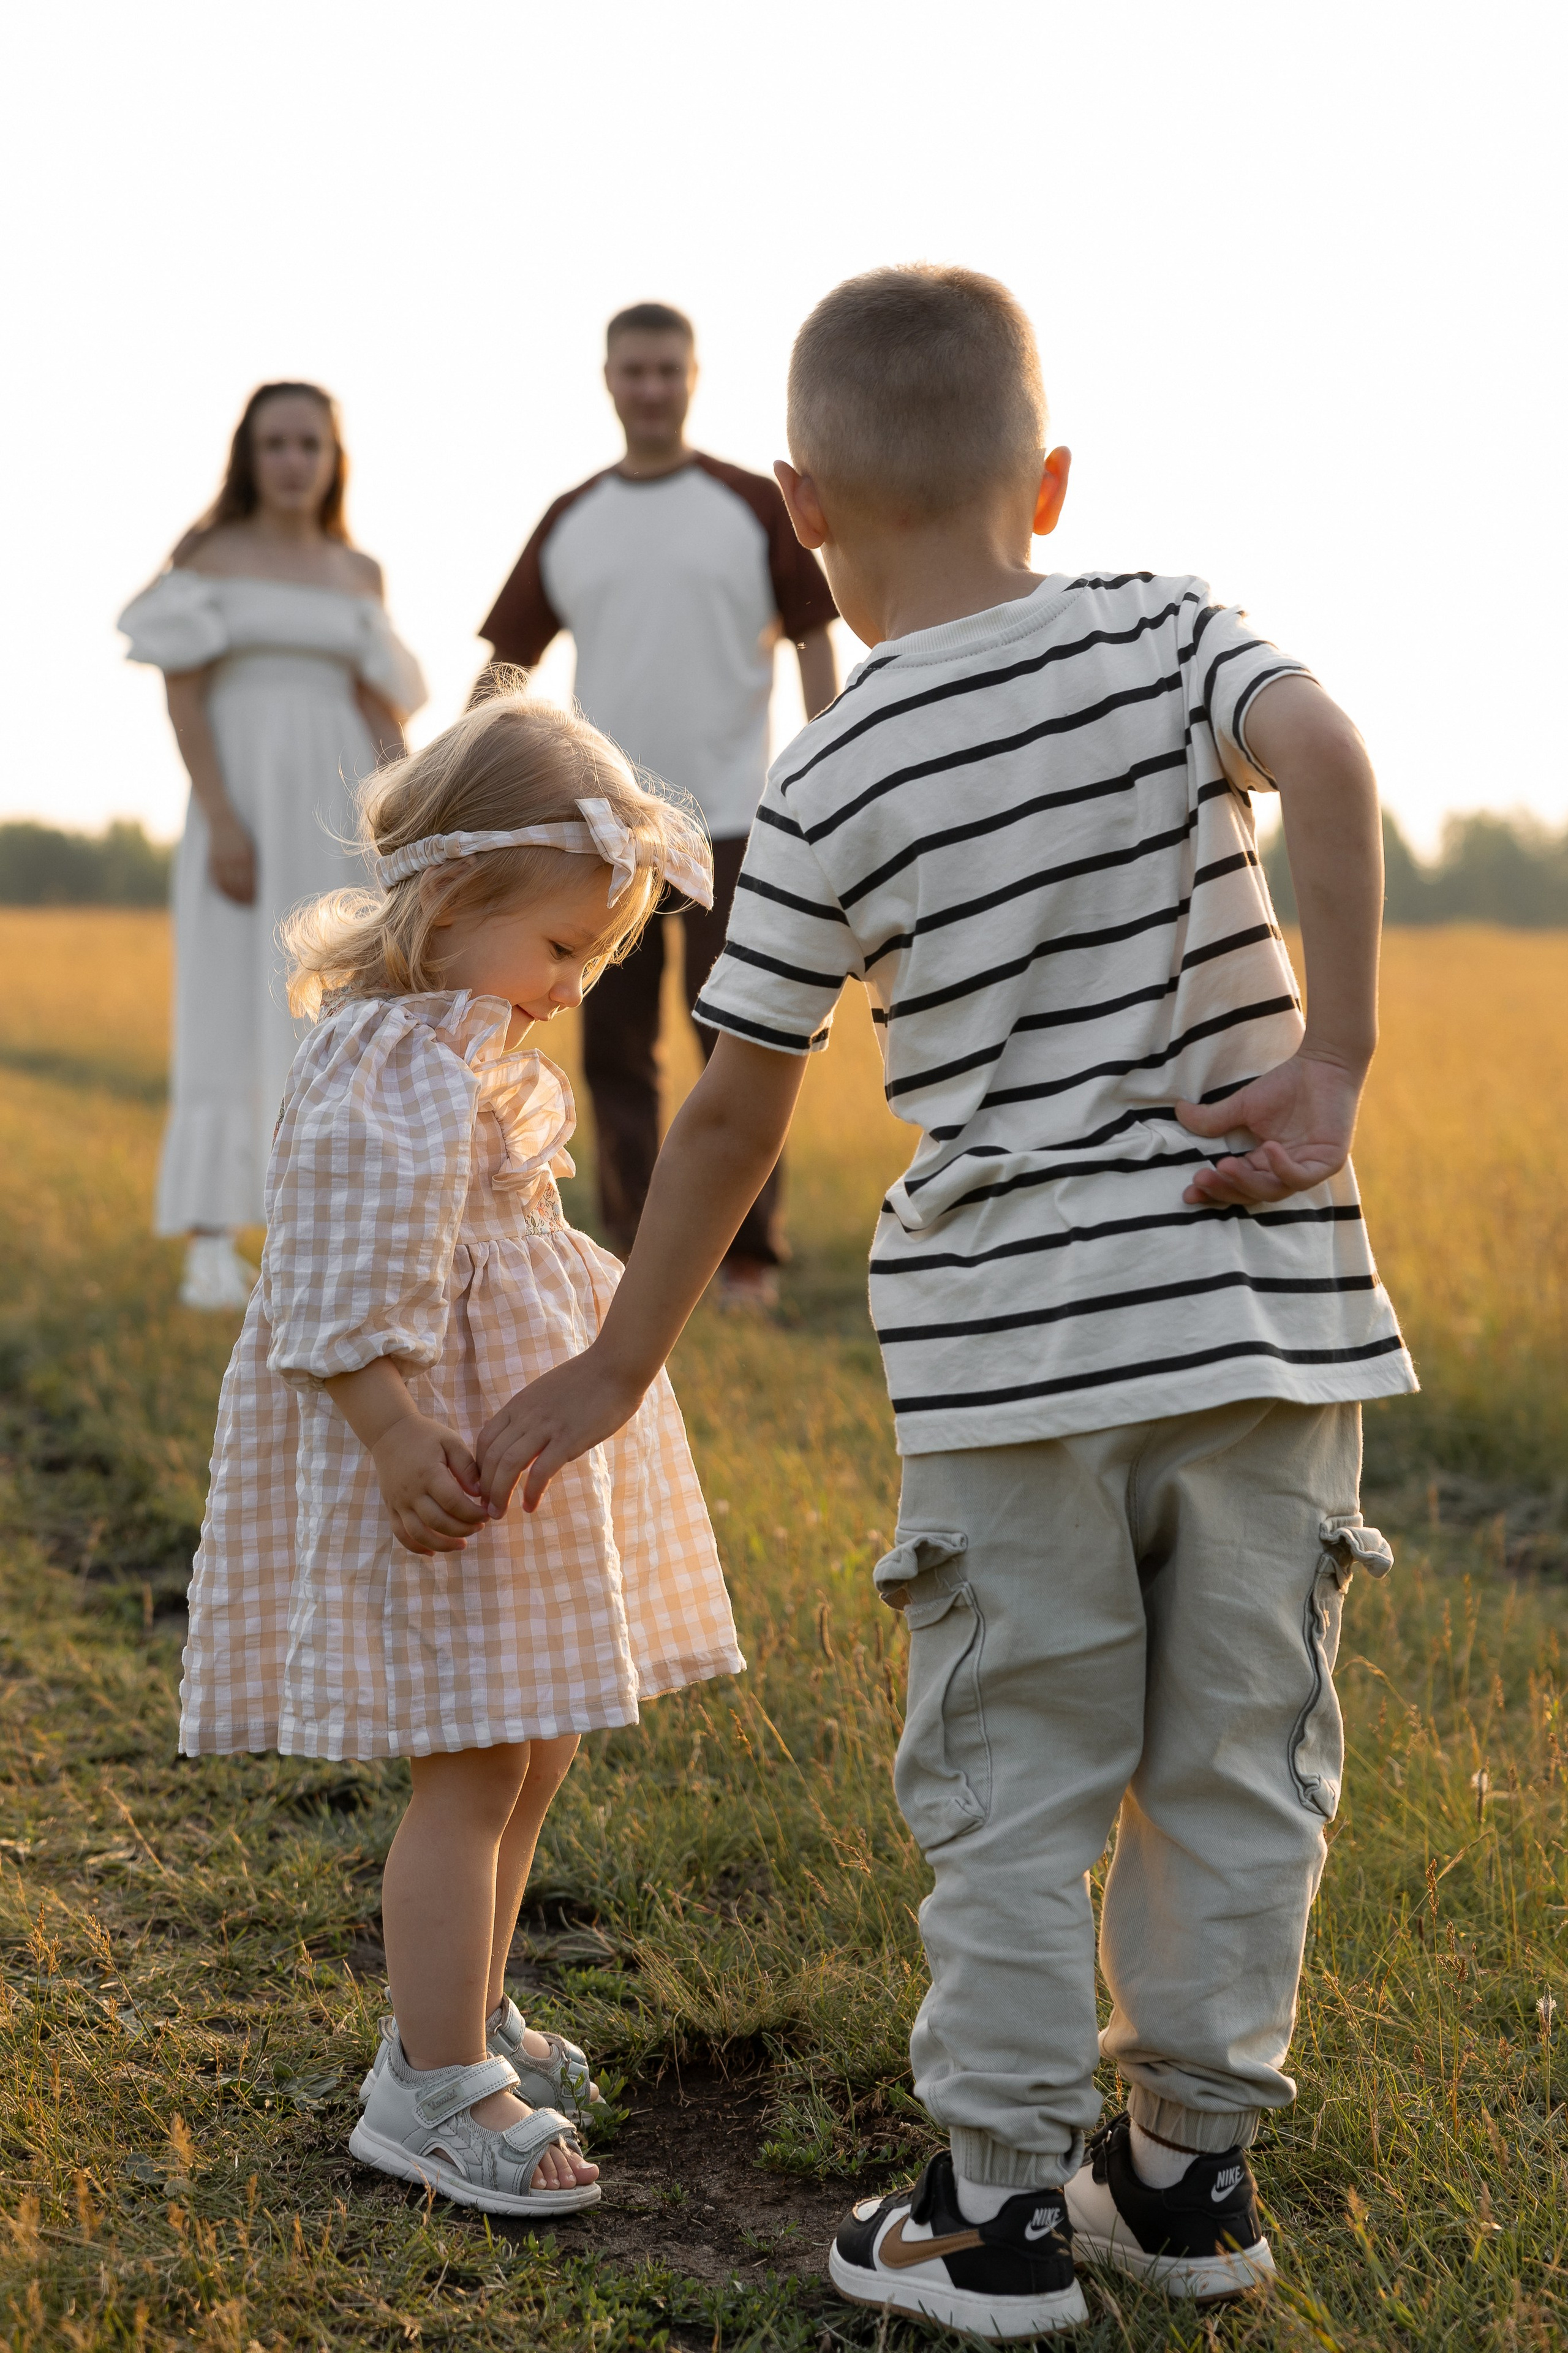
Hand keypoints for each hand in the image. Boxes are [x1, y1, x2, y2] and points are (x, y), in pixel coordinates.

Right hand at [206, 807, 256, 904]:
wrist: (222, 820)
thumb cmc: (241, 834)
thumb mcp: (252, 847)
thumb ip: (256, 863)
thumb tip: (261, 882)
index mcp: (248, 856)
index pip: (253, 881)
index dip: (255, 893)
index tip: (259, 900)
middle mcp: (235, 859)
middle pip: (241, 885)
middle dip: (247, 897)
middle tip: (251, 905)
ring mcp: (222, 860)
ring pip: (229, 885)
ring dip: (235, 897)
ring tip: (240, 903)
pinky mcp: (213, 860)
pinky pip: (217, 880)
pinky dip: (223, 890)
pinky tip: (228, 895)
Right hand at [369, 1414, 488, 1554]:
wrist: (389, 1432)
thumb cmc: (425, 1435)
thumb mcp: (450, 1441)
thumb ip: (466, 1467)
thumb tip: (479, 1493)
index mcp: (428, 1474)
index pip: (454, 1503)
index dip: (473, 1514)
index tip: (487, 1514)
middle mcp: (411, 1492)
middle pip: (438, 1522)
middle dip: (463, 1529)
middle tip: (480, 1527)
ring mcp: (398, 1502)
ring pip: (419, 1534)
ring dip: (442, 1545)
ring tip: (462, 1545)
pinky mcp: (391, 1507)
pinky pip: (400, 1534)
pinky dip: (416, 1547)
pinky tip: (433, 1552)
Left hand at [475, 1348, 646, 1515]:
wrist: (616, 1366)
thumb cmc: (587, 1379)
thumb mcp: (546, 1392)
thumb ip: (531, 1412)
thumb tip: (522, 1433)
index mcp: (519, 1405)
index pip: (485, 1440)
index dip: (479, 1468)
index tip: (485, 1486)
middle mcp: (526, 1416)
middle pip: (492, 1457)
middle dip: (485, 1488)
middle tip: (487, 1509)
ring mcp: (547, 1427)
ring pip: (509, 1465)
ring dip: (499, 1494)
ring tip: (499, 1513)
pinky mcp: (569, 1439)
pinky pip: (541, 1471)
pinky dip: (531, 1492)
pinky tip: (530, 1506)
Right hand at [1176, 1051, 1365, 1206]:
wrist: (1323, 1064)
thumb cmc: (1286, 1084)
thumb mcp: (1242, 1105)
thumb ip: (1213, 1118)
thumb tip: (1179, 1112)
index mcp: (1264, 1163)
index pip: (1237, 1185)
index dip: (1213, 1191)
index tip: (1188, 1192)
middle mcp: (1285, 1171)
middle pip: (1253, 1193)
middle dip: (1226, 1189)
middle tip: (1202, 1176)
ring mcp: (1307, 1169)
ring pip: (1274, 1190)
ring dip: (1248, 1181)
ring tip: (1225, 1165)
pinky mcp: (1328, 1162)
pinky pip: (1302, 1177)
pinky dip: (1284, 1168)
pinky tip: (1267, 1148)